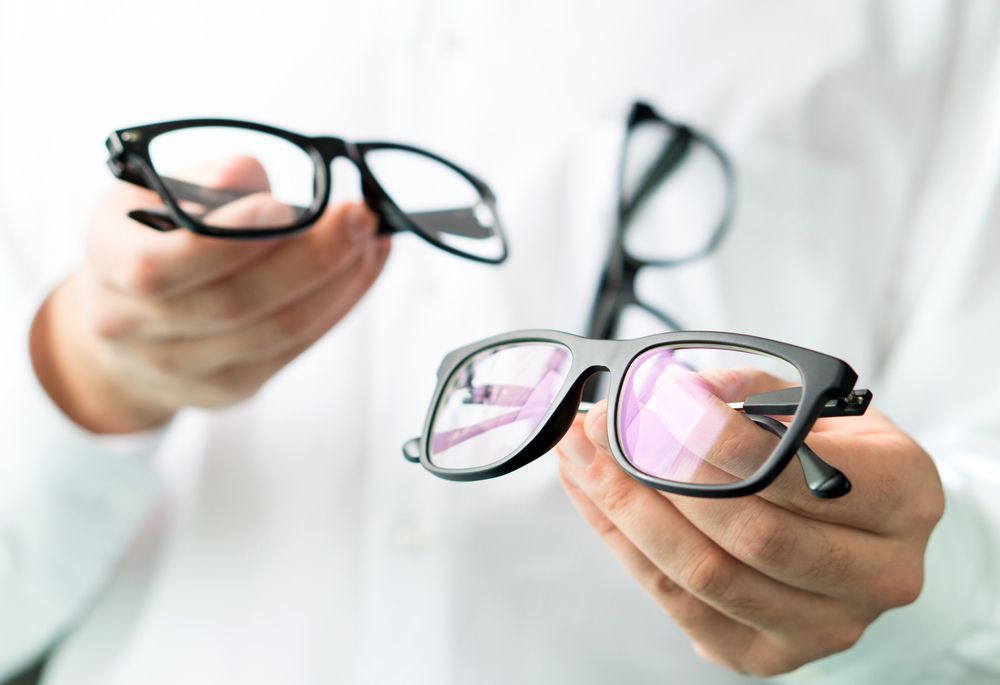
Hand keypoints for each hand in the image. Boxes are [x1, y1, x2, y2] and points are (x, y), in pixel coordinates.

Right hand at [31, 157, 389, 433]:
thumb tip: (250, 176)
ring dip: (338, 283)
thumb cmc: (144, 243)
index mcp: (108, 267)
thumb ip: (201, 181)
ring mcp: (186, 368)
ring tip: (371, 240)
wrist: (123, 332)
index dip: (227, 238)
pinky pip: (297, 348)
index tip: (282, 204)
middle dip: (310, 257)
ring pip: (278, 331)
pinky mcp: (231, 387)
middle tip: (356, 217)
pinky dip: (339, 304)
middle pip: (236, 303)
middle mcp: (138, 329)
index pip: (163, 266)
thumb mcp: (149, 194)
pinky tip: (363, 268)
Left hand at [555, 370, 943, 675]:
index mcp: (904, 497)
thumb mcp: (814, 406)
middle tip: (598, 427)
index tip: (654, 400)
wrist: (860, 532)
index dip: (716, 439)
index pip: (796, 474)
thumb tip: (666, 390)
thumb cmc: (833, 457)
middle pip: (749, 534)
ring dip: (625, 511)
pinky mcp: (768, 654)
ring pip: (705, 576)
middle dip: (658, 475)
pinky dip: (624, 546)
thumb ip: (749, 392)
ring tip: (581, 458)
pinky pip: (679, 605)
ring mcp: (826, 626)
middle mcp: (879, 573)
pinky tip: (594, 498)